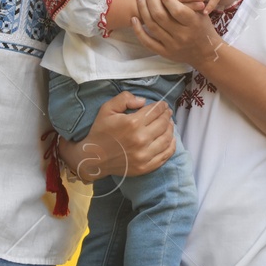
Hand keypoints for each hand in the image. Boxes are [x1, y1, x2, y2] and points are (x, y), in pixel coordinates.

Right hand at [58, 91, 174, 180]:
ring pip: (166, 138)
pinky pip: (165, 155)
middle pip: (163, 123)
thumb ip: (124, 99)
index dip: (161, 106)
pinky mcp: (146, 167)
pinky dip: (171, 146)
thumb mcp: (107, 109)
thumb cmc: (100, 131)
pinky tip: (171, 139)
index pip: (155, 111)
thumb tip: (143, 101)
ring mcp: (144, 155)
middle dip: (167, 115)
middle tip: (167, 113)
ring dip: (171, 129)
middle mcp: (141, 139)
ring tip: (169, 124)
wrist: (93, 158)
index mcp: (132, 123)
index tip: (163, 105)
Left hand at [132, 0, 222, 66]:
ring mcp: (172, 45)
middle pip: (160, 16)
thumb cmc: (203, 28)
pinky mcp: (165, 52)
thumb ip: (189, 0)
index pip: (177, 10)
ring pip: (152, 26)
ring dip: (143, 9)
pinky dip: (138, 30)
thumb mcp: (201, 13)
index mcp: (193, 24)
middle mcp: (182, 35)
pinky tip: (133, 18)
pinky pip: (147, 42)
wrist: (205, 53)